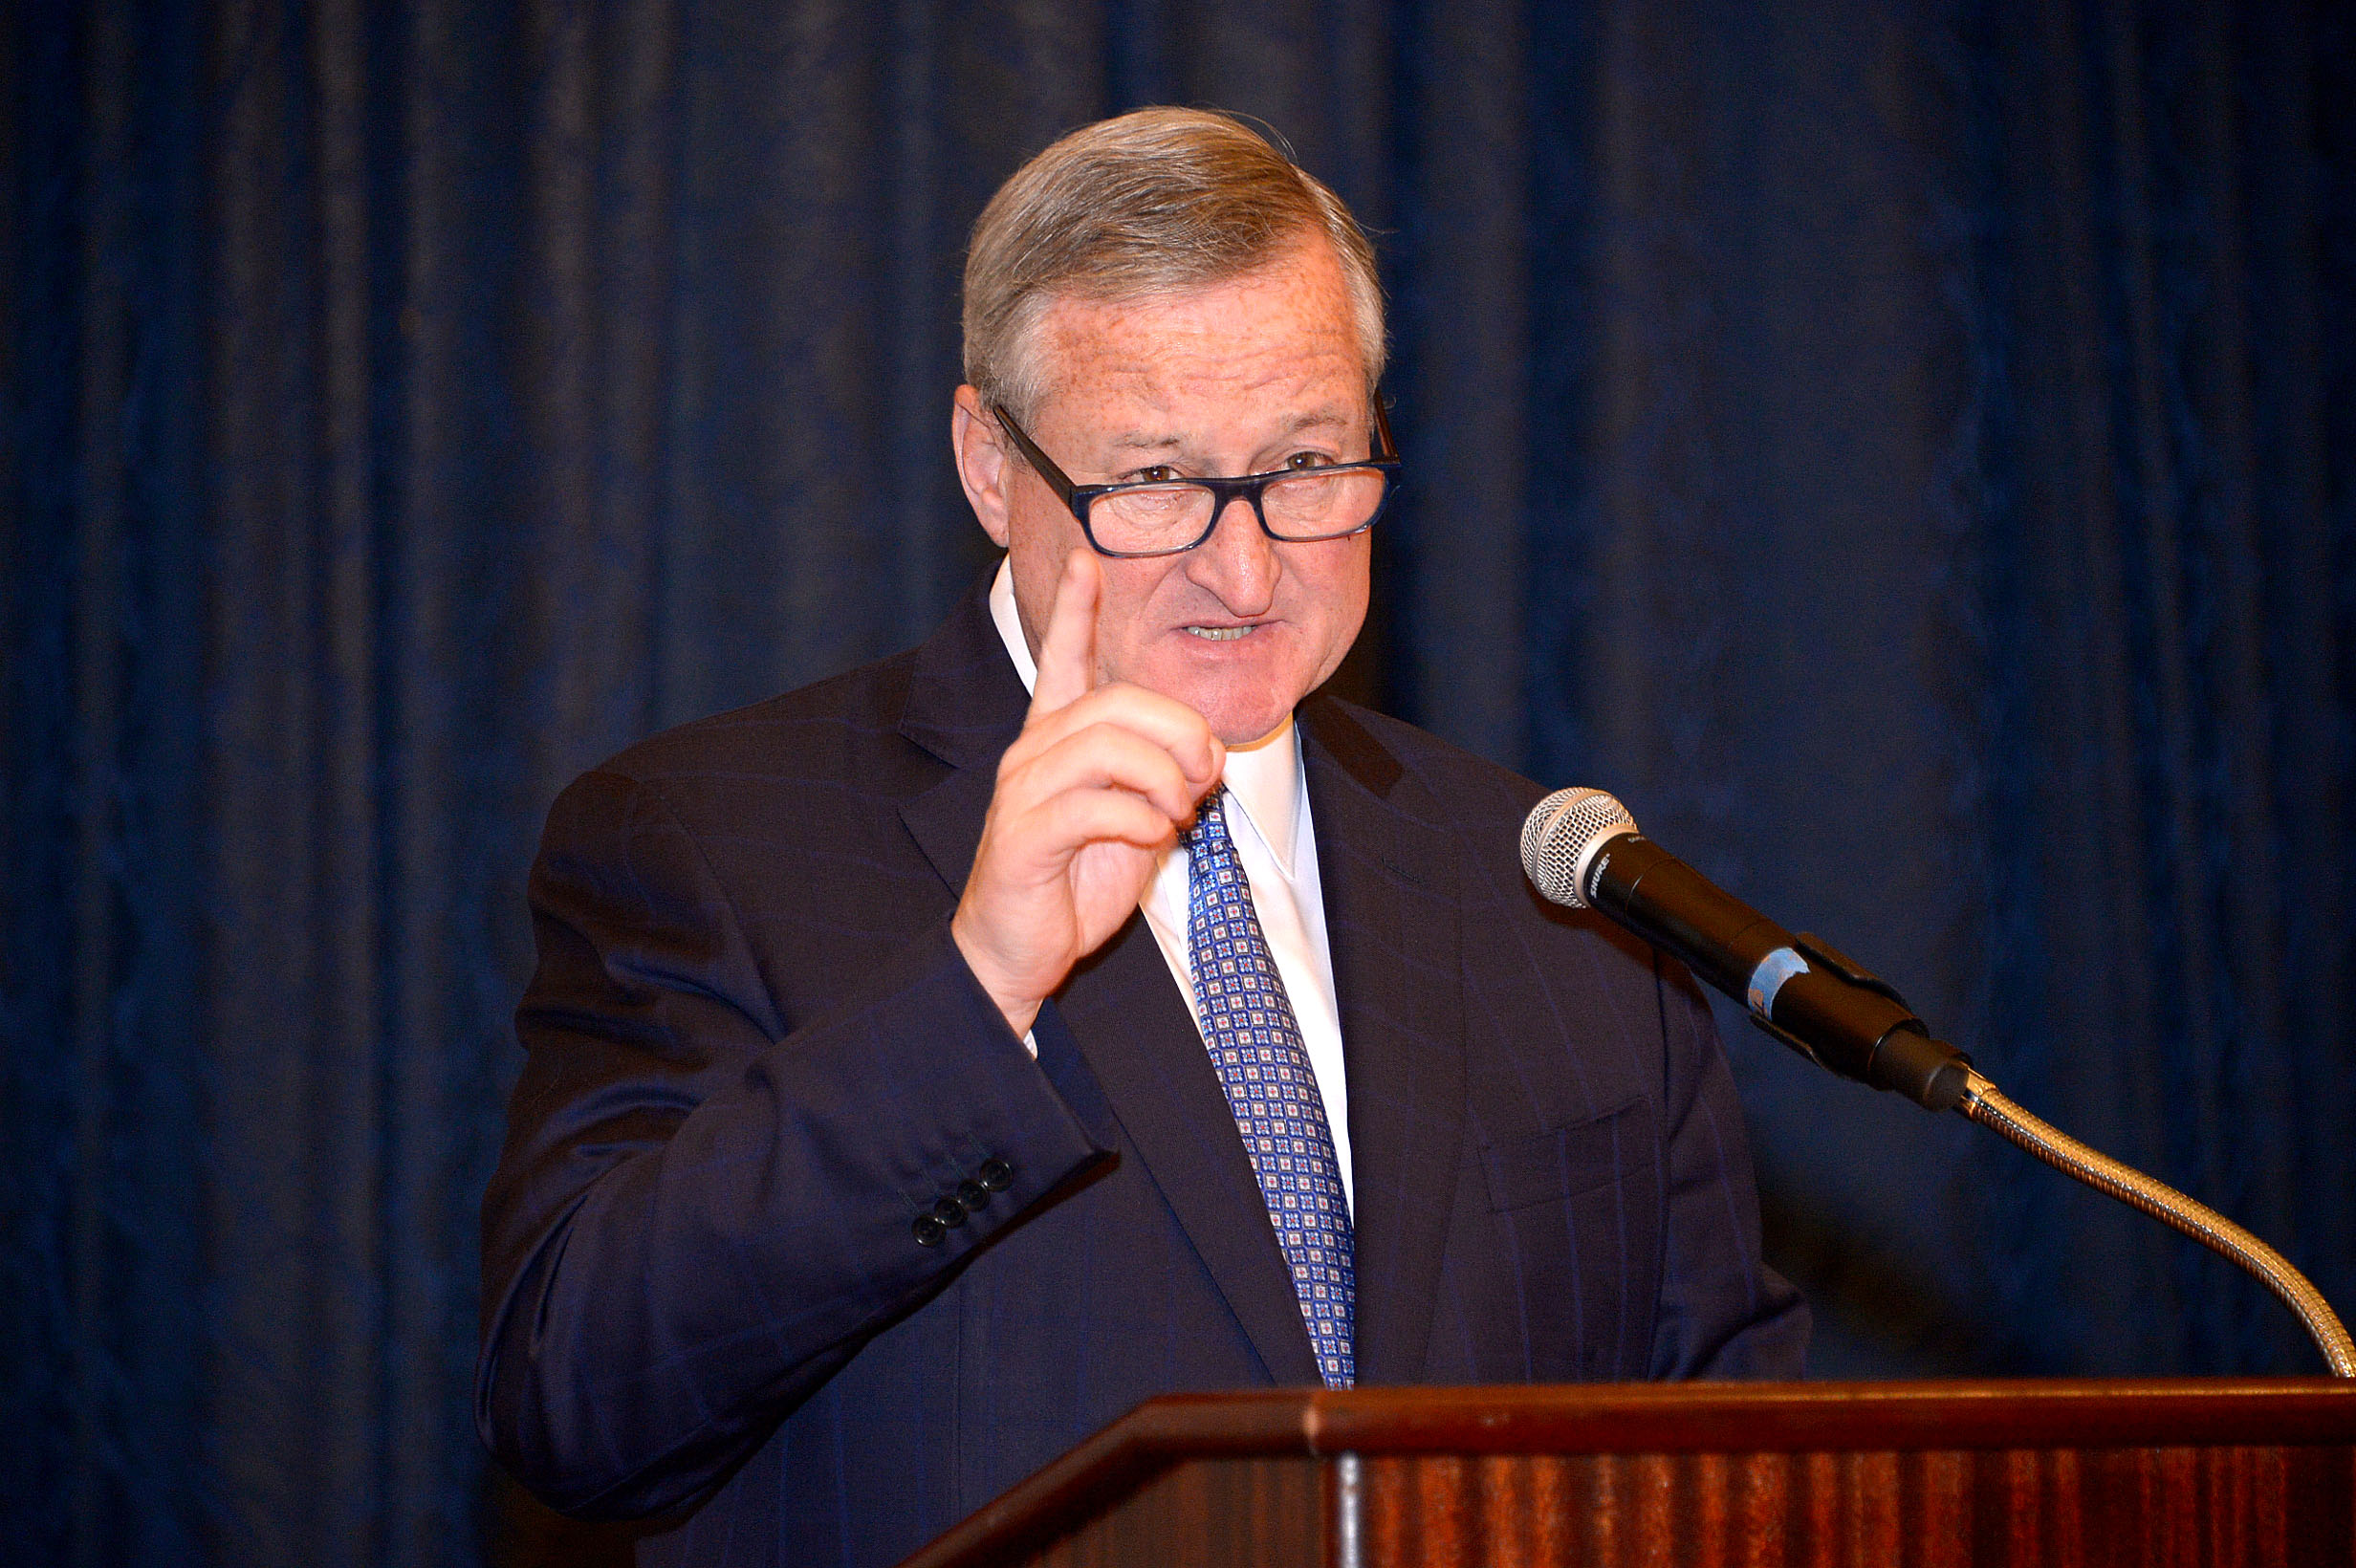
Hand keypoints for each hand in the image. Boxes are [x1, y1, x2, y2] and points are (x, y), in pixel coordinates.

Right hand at [952, 549, 1224, 1035]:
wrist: (1016, 953)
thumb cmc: (1074, 884)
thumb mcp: (1134, 821)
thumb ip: (1163, 780)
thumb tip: (1206, 758)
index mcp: (1056, 741)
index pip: (1063, 660)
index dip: (1077, 610)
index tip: (1086, 559)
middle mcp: (1032, 753)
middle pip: (1118, 702)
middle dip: (1181, 731)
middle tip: (1206, 777)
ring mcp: (1023, 791)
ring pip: (1109, 744)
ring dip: (1165, 777)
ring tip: (1178, 812)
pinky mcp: (1024, 835)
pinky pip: (1096, 804)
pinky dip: (1141, 818)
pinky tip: (1150, 836)